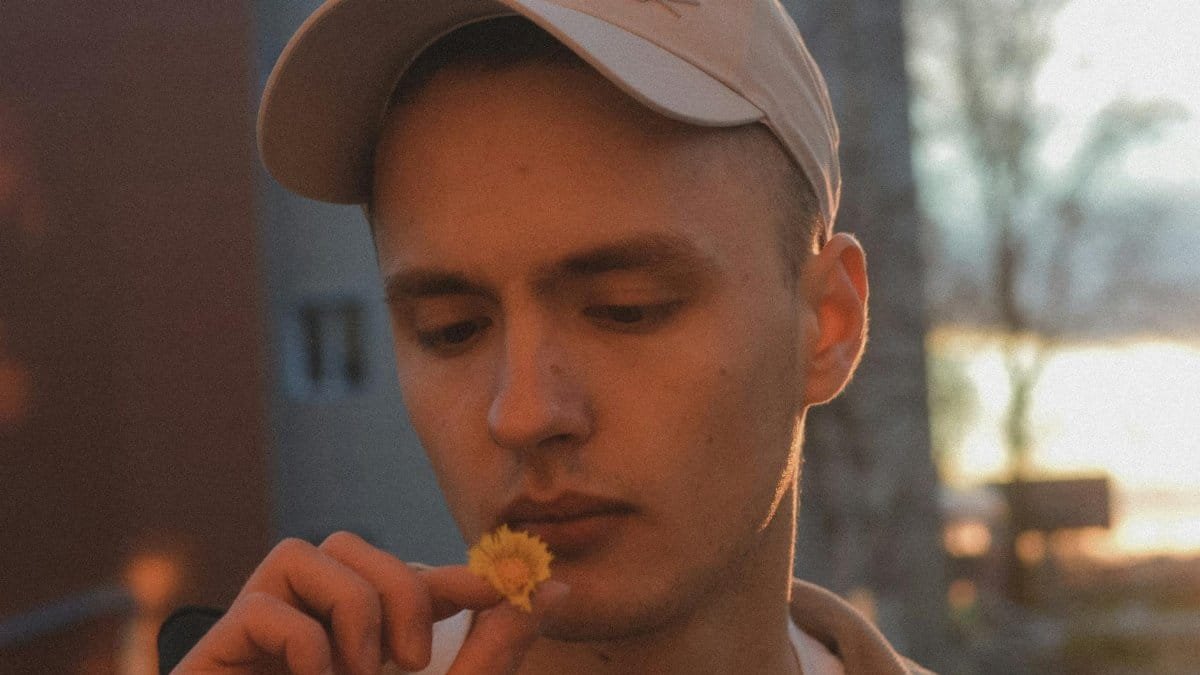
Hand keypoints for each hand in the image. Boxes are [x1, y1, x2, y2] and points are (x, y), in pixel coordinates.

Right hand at [171, 531, 567, 673]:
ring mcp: (257, 642)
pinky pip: (261, 607)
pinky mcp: (211, 659)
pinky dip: (300, 642)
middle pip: (348, 545)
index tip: (505, 586)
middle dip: (395, 588)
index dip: (454, 575)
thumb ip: (495, 651)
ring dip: (351, 611)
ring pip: (302, 554)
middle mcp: (308, 630)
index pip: (407, 581)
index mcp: (361, 645)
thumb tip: (556, 588)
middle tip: (408, 660)